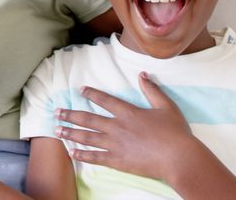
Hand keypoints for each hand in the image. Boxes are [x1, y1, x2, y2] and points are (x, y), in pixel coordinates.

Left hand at [55, 72, 199, 180]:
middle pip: (88, 119)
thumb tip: (143, 74)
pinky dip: (82, 155)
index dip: (92, 94)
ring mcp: (115, 145)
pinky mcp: (117, 161)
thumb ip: (152, 90)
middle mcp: (117, 127)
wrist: (179, 159)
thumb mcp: (166, 107)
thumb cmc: (176, 133)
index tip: (80, 90)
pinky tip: (72, 153)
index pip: (105, 100)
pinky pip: (95, 157)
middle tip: (56, 112)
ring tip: (57, 130)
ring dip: (70, 133)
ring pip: (87, 137)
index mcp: (128, 113)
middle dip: (70, 115)